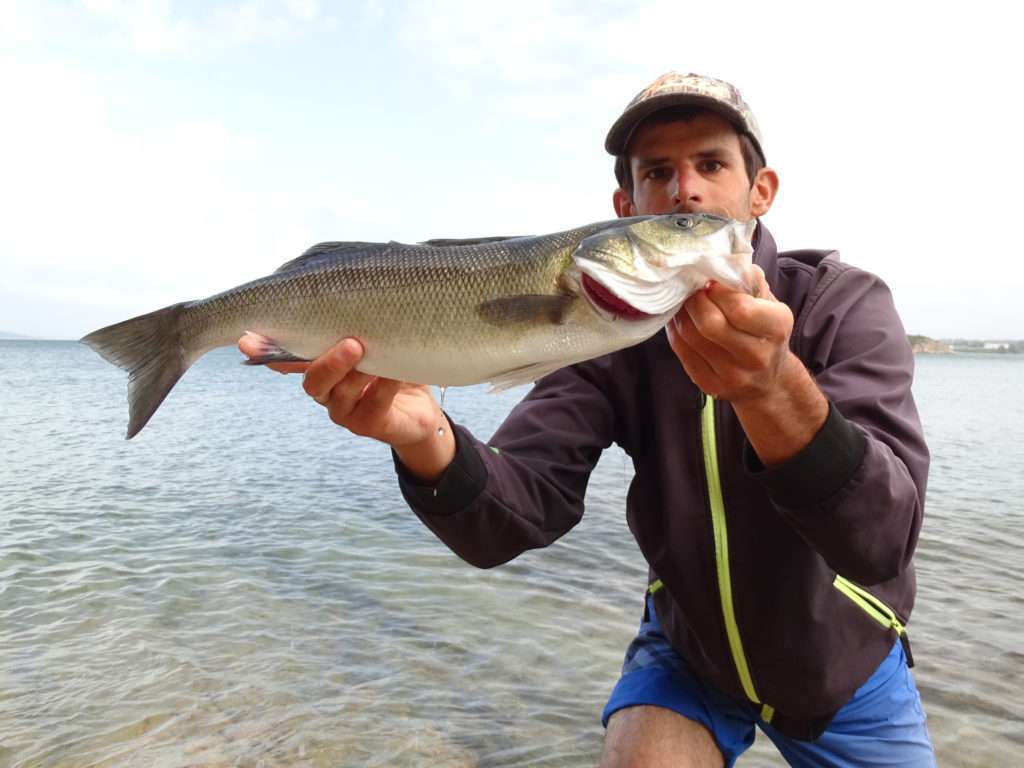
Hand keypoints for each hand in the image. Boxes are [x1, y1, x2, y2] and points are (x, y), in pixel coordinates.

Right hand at [238, 333, 454, 479]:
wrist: (420, 409)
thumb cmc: (392, 364)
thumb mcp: (372, 337)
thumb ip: (351, 320)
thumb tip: (334, 283)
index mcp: (318, 366)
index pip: (284, 358)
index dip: (265, 350)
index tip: (247, 339)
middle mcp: (326, 390)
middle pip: (312, 381)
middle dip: (328, 362)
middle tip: (352, 343)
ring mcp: (345, 411)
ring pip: (340, 393)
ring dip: (359, 372)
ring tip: (379, 356)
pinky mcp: (369, 425)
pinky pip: (374, 404)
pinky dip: (386, 386)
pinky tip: (399, 373)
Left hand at [666, 265, 793, 403]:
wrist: (768, 380)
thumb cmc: (765, 331)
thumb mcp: (769, 302)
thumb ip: (748, 279)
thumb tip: (721, 260)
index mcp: (776, 329)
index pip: (740, 309)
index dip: (718, 291)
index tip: (709, 280)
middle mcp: (756, 356)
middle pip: (710, 324)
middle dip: (695, 301)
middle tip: (691, 289)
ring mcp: (732, 375)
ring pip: (690, 337)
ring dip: (681, 313)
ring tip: (682, 300)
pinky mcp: (710, 385)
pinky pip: (681, 351)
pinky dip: (675, 330)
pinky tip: (678, 318)